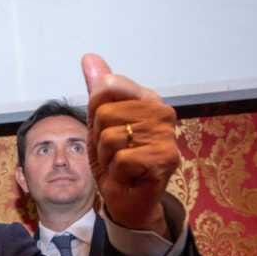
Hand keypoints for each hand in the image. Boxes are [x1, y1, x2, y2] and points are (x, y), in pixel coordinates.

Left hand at [81, 53, 178, 237]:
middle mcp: (161, 111)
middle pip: (103, 114)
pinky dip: (117, 172)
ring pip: (110, 137)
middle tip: (114, 153)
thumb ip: (98, 92)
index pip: (106, 88)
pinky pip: (121, 159)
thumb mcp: (99, 123)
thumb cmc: (115, 159)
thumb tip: (89, 57)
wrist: (128, 198)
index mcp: (145, 98)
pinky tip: (129, 175)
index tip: (107, 129)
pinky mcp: (167, 158)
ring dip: (107, 157)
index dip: (95, 113)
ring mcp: (167, 134)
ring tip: (120, 164)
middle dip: (99, 139)